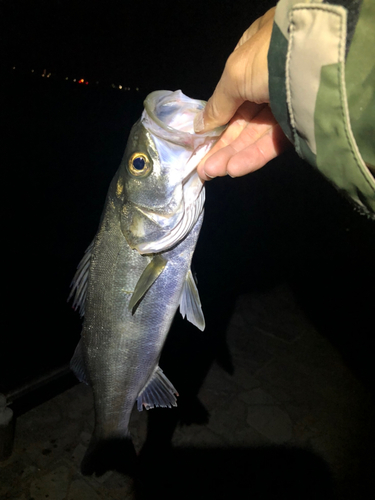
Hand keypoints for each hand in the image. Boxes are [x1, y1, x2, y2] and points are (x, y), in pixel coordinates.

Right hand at [195, 7, 290, 179]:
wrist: (319, 62)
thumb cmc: (268, 59)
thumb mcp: (234, 75)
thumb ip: (217, 104)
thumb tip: (199, 126)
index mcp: (255, 54)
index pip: (232, 89)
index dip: (217, 116)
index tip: (202, 137)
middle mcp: (271, 77)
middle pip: (242, 117)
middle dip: (222, 144)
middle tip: (204, 168)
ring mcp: (287, 100)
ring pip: (256, 132)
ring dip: (233, 154)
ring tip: (211, 173)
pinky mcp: (301, 121)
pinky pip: (274, 140)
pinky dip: (255, 155)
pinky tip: (235, 169)